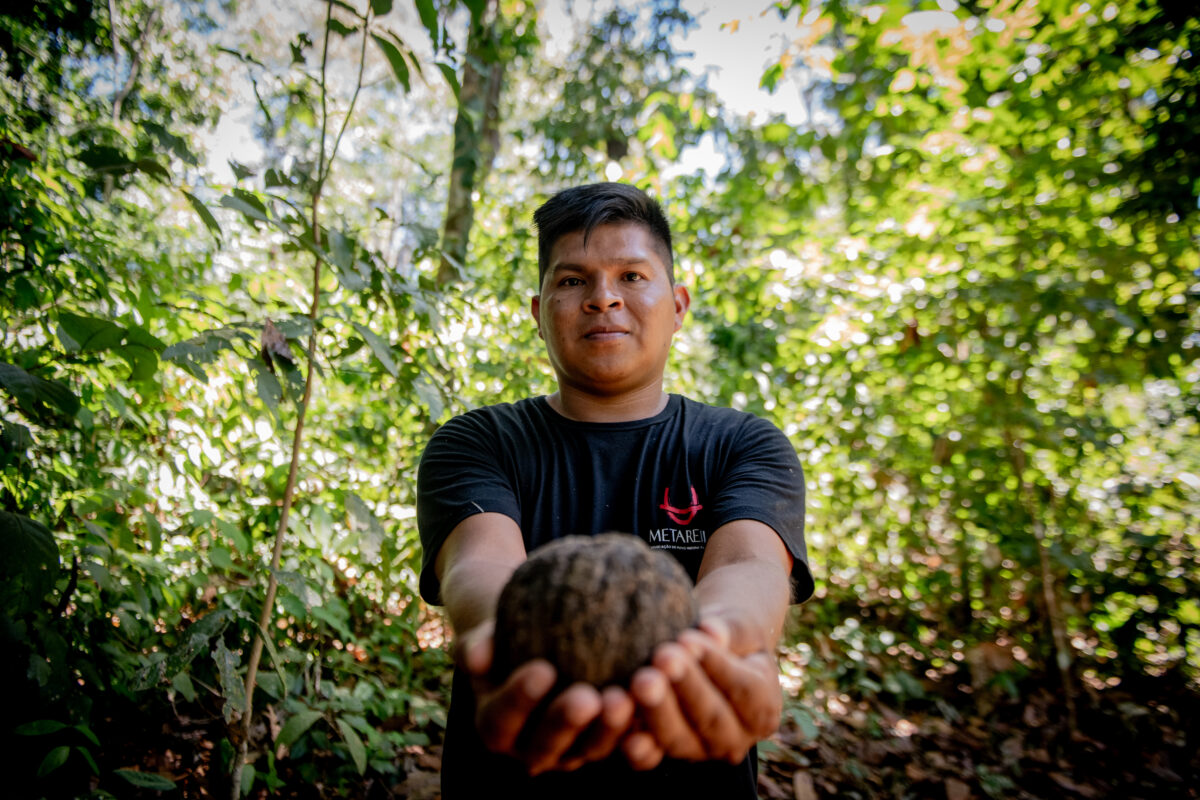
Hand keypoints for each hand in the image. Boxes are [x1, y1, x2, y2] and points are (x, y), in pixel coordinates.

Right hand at [457, 622, 636, 773]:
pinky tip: (660, 700)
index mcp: (496, 725)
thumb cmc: (510, 633)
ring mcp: (572, 752)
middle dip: (567, 722)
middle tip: (588, 696)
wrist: (543, 643)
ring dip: (611, 729)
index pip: (502, 719)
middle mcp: (532, 748)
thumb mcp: (488, 633)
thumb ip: (479, 643)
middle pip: (547, 745)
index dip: (519, 699)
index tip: (542, 669)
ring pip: (592, 749)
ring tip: (627, 698)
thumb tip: (476, 654)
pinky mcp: (608, 745)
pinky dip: (644, 730)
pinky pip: (628, 746)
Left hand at [622, 618, 782, 769]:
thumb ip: (729, 629)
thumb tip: (711, 630)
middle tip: (663, 657)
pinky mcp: (665, 752)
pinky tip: (621, 723)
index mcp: (763, 709)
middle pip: (711, 718)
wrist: (708, 656)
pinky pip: (649, 755)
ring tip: (640, 680)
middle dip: (685, 688)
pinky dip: (635, 742)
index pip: (743, 689)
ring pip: (679, 739)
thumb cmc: (727, 638)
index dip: (716, 665)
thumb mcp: (738, 628)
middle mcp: (735, 739)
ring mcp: (699, 750)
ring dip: (657, 711)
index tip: (689, 639)